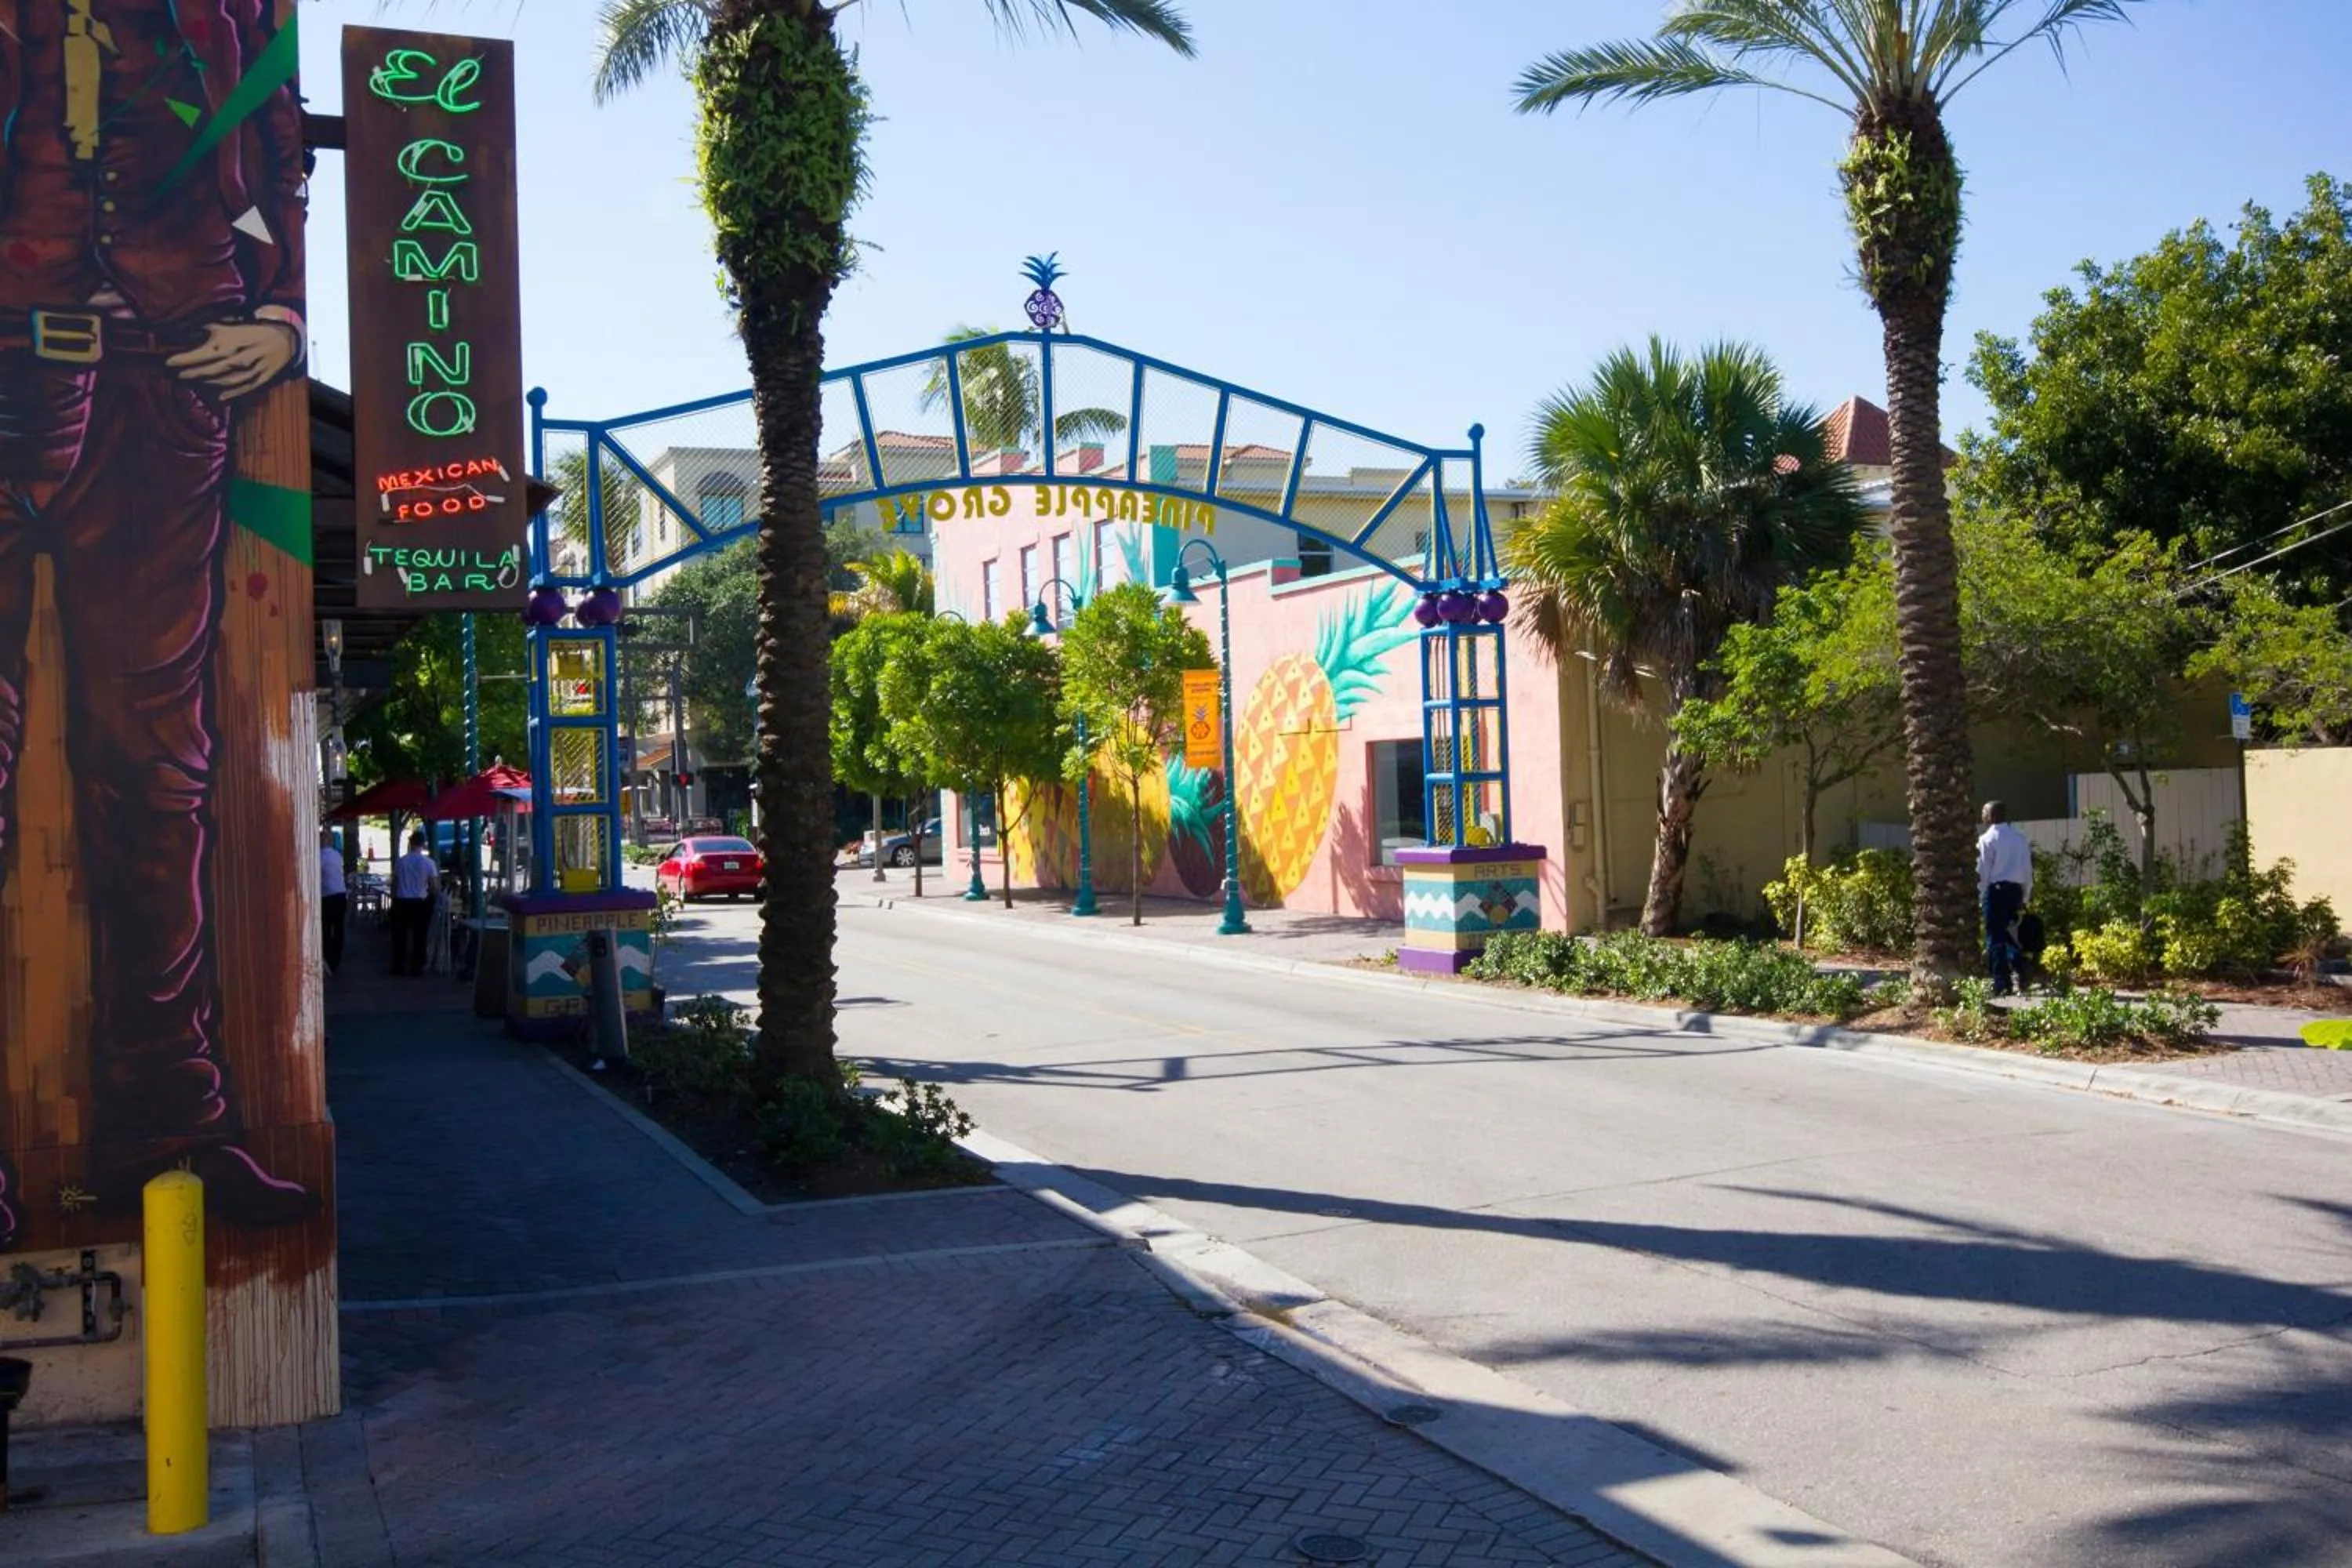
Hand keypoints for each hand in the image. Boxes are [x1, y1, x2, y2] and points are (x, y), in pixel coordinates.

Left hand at [166, 320, 300, 399]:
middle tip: (178, 376)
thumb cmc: (252, 331)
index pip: (203, 353)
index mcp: (232, 342)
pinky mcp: (261, 378)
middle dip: (194, 373)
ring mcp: (252, 370)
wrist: (284, 338)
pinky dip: (232, 393)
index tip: (169, 362)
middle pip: (212, 369)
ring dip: (209, 383)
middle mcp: (240, 357)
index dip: (185, 359)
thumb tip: (185, 329)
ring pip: (227, 380)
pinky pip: (245, 388)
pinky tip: (219, 398)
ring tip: (194, 384)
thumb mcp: (231, 326)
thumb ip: (209, 329)